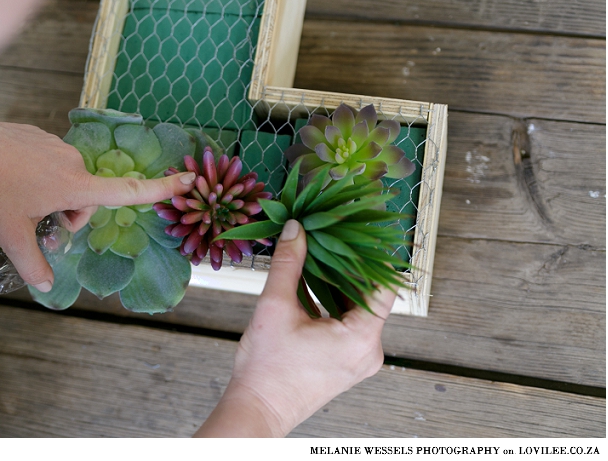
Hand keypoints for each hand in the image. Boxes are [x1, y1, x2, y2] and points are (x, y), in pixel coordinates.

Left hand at [0, 109, 194, 292]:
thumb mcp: (11, 235)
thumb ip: (33, 263)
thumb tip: (44, 286)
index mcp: (74, 186)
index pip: (127, 190)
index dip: (160, 189)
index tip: (189, 180)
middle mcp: (72, 162)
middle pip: (87, 194)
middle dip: (71, 213)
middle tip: (41, 225)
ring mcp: (53, 144)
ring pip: (66, 177)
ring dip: (54, 194)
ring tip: (19, 200)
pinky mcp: (35, 134)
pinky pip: (48, 160)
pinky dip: (38, 174)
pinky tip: (9, 178)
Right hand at [194, 220, 396, 436]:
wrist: (257, 409)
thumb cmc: (266, 370)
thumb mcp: (274, 307)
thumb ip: (287, 263)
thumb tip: (296, 230)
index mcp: (361, 338)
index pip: (383, 286)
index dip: (372, 257)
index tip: (358, 233)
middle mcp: (368, 351)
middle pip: (371, 296)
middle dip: (350, 266)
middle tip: (332, 238)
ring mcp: (358, 359)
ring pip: (358, 309)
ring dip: (340, 284)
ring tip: (319, 256)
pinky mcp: (346, 362)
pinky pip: (348, 324)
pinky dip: (334, 304)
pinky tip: (313, 285)